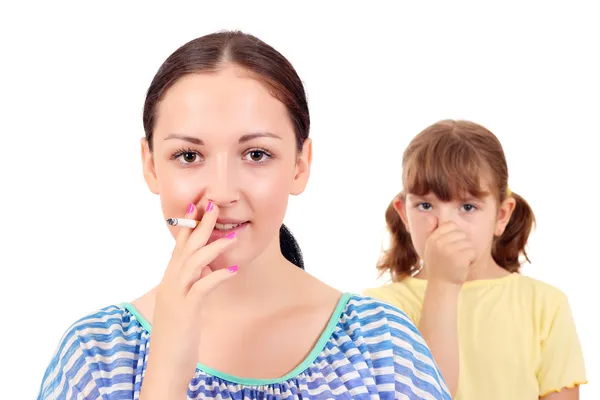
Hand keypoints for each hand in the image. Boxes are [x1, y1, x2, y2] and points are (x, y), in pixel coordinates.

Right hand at [140, 201, 237, 397]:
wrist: (165, 365)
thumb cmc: (177, 334)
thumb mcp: (185, 303)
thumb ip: (193, 284)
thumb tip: (207, 269)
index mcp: (170, 280)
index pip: (180, 246)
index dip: (189, 224)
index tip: (200, 205)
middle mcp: (170, 283)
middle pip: (185, 247)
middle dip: (200, 225)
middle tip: (213, 205)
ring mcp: (176, 296)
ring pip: (193, 263)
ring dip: (213, 247)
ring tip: (232, 234)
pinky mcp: (186, 311)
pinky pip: (202, 288)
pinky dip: (217, 277)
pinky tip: (233, 271)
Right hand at [423, 217, 474, 286]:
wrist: (441, 285)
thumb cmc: (438, 265)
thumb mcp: (431, 247)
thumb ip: (431, 231)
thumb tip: (432, 217)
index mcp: (432, 238)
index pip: (450, 224)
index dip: (455, 234)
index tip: (451, 246)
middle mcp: (439, 242)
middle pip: (461, 233)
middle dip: (462, 244)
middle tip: (454, 256)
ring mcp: (448, 250)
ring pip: (468, 243)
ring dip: (467, 253)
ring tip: (458, 262)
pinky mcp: (459, 258)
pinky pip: (472, 252)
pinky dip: (471, 259)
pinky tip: (463, 266)